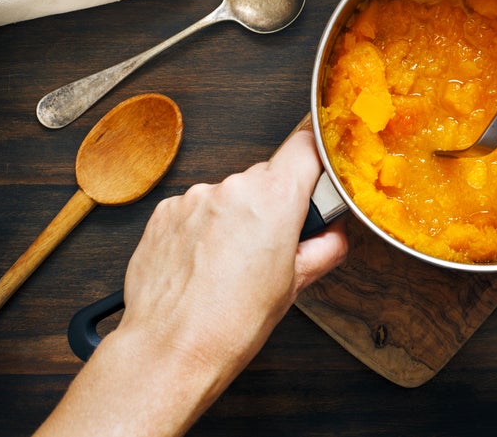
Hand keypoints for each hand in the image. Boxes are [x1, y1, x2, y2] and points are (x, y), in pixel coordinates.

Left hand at [117, 126, 346, 378]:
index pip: (305, 145)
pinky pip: (197, 209)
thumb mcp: (297, 285)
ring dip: (236, 218)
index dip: (316, 159)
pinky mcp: (165, 212)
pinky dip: (204, 229)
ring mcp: (194, 198)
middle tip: (274, 245)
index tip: (318, 177)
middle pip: (267, 175)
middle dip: (275, 203)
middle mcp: (232, 189)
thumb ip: (325, 246)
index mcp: (274, 199)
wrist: (171, 350)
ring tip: (231, 264)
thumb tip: (332, 232)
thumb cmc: (231, 324)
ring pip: (230, 194)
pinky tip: (204, 263)